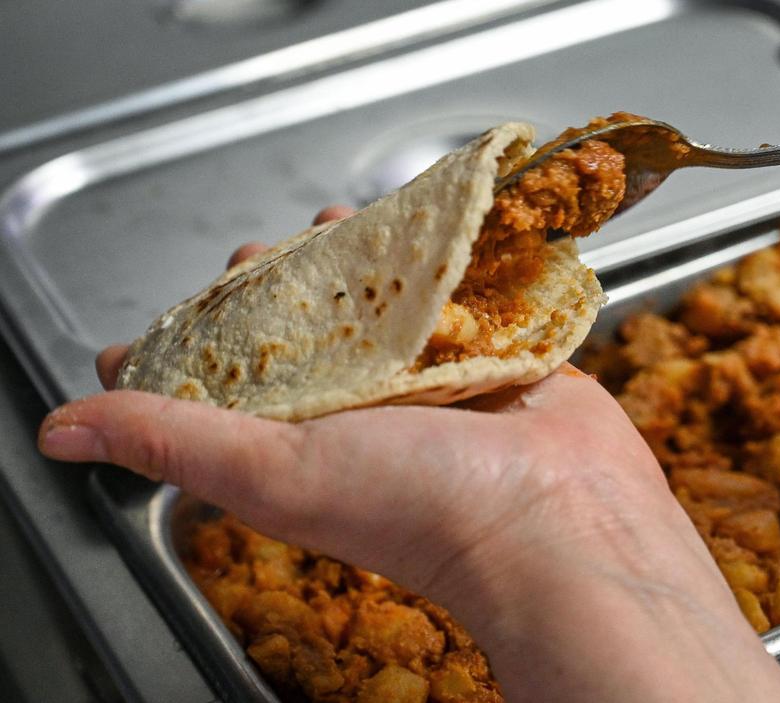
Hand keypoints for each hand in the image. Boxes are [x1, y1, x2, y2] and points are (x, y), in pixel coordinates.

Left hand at [39, 206, 779, 702]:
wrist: (561, 517)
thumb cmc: (422, 507)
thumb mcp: (273, 471)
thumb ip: (171, 440)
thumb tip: (60, 432)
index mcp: (306, 436)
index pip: (232, 376)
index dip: (200, 333)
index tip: (188, 298)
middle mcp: (366, 409)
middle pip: (310, 329)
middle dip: (284, 280)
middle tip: (268, 250)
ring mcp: (433, 379)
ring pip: (383, 303)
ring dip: (361, 258)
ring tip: (343, 217)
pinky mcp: (495, 353)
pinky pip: (460, 294)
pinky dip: (444, 260)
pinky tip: (434, 228)